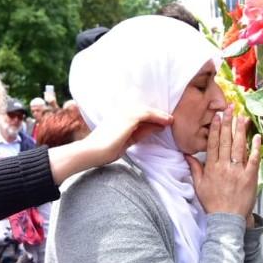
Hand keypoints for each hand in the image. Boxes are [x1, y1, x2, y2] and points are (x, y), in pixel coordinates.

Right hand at [48, 105, 172, 183]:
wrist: (92, 152)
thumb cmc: (105, 150)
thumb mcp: (127, 141)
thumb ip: (139, 134)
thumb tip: (155, 129)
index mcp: (118, 117)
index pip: (139, 115)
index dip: (151, 117)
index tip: (163, 122)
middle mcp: (121, 112)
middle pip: (144, 110)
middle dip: (157, 114)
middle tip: (170, 119)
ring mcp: (124, 113)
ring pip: (147, 111)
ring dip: (160, 115)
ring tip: (171, 120)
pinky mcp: (128, 118)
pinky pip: (147, 115)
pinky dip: (158, 117)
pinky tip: (166, 122)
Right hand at [186, 110, 261, 218]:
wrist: (226, 219)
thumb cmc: (213, 203)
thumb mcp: (199, 186)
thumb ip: (194, 168)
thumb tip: (187, 155)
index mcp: (211, 168)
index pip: (214, 144)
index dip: (216, 128)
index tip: (218, 116)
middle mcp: (224, 167)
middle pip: (226, 141)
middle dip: (228, 123)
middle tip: (230, 108)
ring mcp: (237, 171)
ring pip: (239, 147)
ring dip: (241, 131)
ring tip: (242, 117)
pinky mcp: (249, 177)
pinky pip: (253, 159)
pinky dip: (255, 148)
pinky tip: (256, 136)